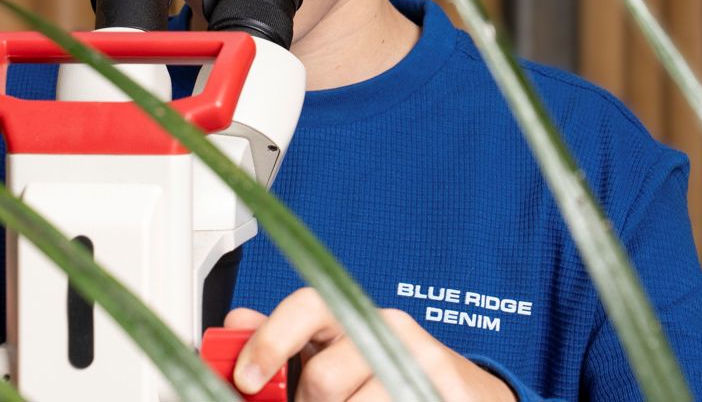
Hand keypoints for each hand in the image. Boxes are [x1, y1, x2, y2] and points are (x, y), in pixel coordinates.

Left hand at [226, 287, 515, 401]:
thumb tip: (237, 321)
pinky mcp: (441, 390)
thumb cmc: (384, 376)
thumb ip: (286, 343)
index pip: (306, 307)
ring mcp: (418, 362)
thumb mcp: (332, 354)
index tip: (246, 378)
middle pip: (323, 377)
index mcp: (351, 315)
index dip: (270, 339)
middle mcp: (387, 329)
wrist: (464, 393)